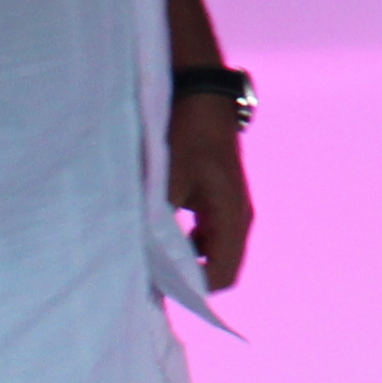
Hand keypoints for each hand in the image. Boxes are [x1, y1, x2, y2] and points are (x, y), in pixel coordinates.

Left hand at [169, 92, 254, 288]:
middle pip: (221, 268)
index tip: (157, 285)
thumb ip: (158, 223)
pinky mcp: (220, 202)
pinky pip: (210, 238)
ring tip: (154, 255)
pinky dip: (189, 245)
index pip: (221, 274)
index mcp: (232, 216)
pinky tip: (163, 234)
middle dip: (188, 276)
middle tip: (152, 274)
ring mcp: (231, 210)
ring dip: (188, 260)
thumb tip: (143, 261)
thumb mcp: (168, 180)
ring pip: (215, 254)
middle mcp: (238, 219)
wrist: (202, 95)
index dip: (192, 288)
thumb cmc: (187, 135)